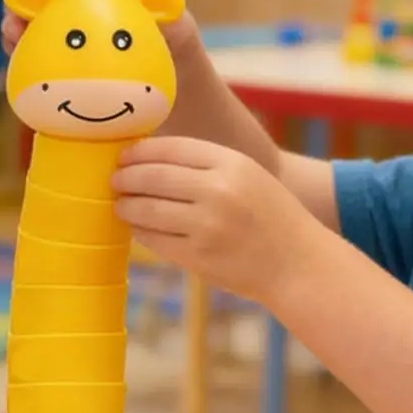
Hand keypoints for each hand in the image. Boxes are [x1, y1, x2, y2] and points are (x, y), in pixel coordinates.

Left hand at [112, 135, 310, 310]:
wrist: (298, 264)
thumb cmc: (271, 216)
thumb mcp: (249, 175)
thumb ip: (207, 164)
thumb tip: (151, 157)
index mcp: (231, 163)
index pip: (171, 148)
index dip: (140, 151)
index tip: (125, 155)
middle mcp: (217, 191)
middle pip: (153, 176)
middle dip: (126, 177)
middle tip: (114, 180)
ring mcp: (206, 225)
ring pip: (147, 209)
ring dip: (126, 206)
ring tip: (120, 204)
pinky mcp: (198, 256)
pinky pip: (155, 240)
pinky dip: (140, 232)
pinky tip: (136, 227)